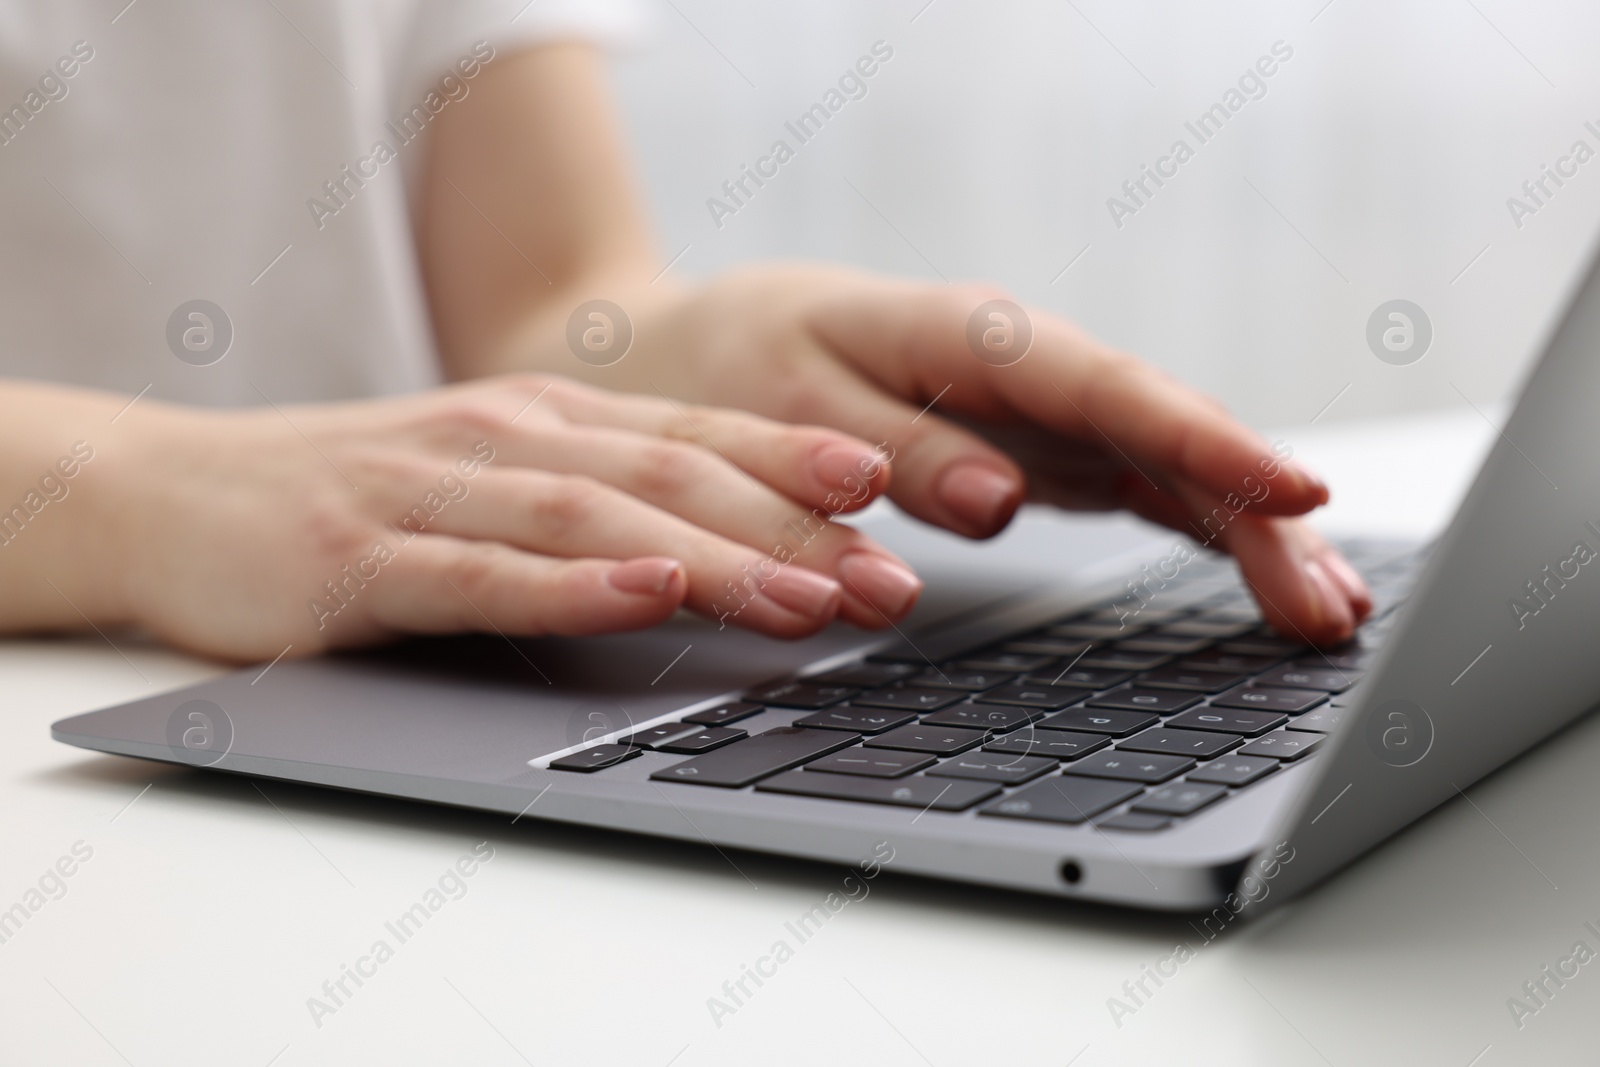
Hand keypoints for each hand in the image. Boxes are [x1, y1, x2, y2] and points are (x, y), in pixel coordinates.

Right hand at [14, 376, 922, 660]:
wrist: (174, 493)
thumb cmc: (356, 499)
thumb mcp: (491, 483)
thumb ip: (597, 504)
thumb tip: (725, 553)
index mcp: (546, 421)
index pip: (697, 435)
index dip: (798, 466)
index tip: (891, 500)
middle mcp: (505, 439)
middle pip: (673, 475)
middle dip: (790, 527)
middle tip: (885, 580)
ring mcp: (435, 492)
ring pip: (599, 519)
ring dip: (711, 557)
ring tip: (803, 596)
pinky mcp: (365, 559)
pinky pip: (486, 572)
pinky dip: (573, 587)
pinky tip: (642, 594)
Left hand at [599, 265, 1369, 644]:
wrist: (691, 349)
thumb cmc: (731, 364)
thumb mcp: (783, 400)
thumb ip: (892, 448)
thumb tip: (998, 499)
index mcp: (962, 335)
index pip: (1102, 388)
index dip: (1202, 439)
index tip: (1290, 489)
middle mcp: (1018, 368)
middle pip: (1161, 434)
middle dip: (1255, 511)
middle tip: (1329, 606)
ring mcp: (1035, 409)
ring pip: (1167, 462)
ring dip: (1250, 529)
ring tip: (1324, 608)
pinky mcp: (1036, 445)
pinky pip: (1138, 482)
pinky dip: (1202, 527)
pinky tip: (1259, 571)